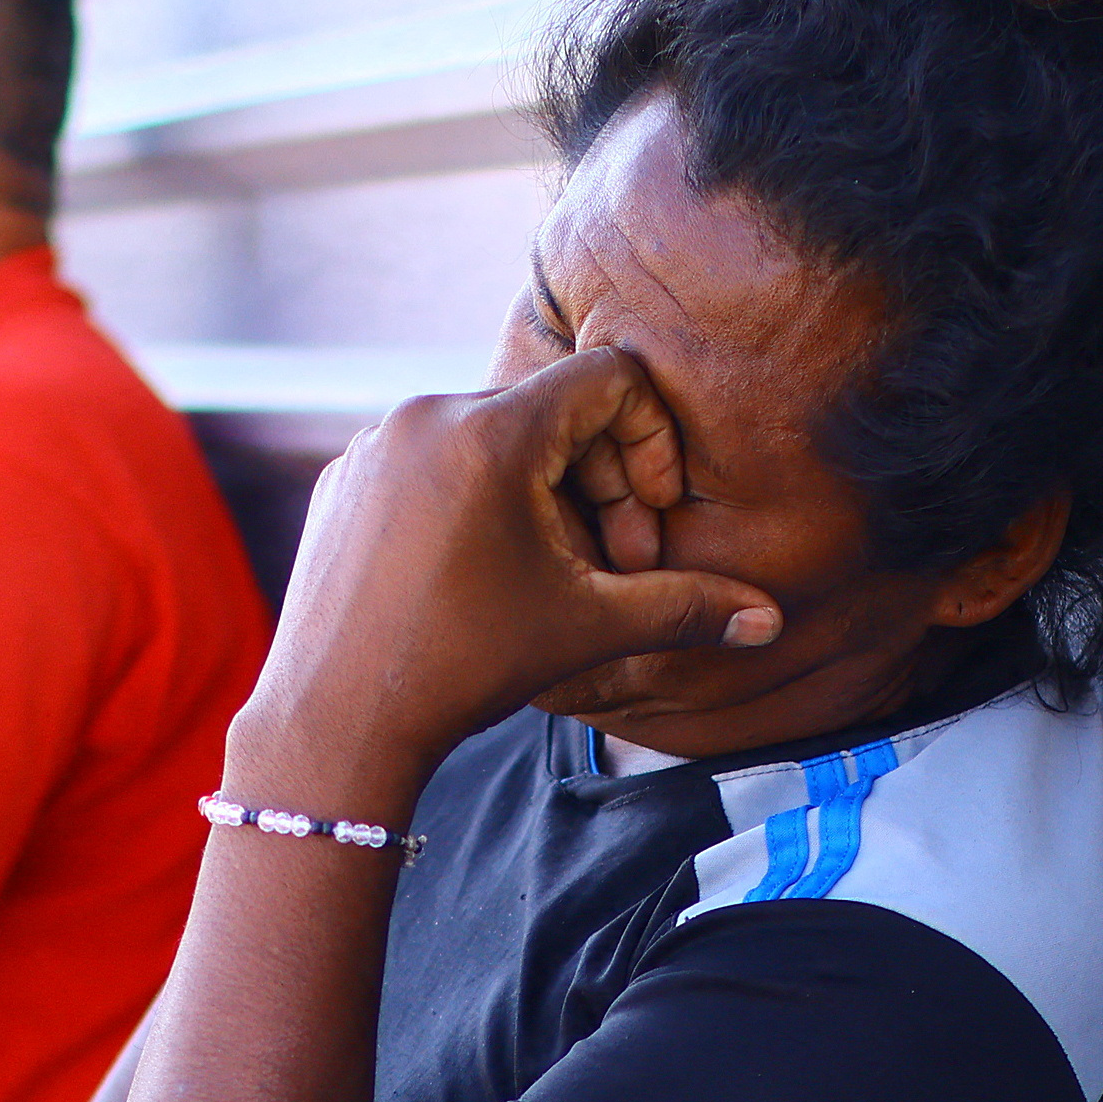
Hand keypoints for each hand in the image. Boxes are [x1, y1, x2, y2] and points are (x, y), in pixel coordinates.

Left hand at [232, 349, 778, 814]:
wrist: (334, 721)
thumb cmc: (461, 668)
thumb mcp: (587, 627)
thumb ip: (684, 607)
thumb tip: (768, 621)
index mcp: (493, 432)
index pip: (608, 379)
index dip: (649, 443)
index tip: (644, 520)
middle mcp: (427, 416)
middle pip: (550, 410)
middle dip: (598, 481)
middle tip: (607, 563)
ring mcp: (375, 445)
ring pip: (488, 438)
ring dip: (537, 494)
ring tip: (539, 576)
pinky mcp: (343, 479)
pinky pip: (429, 463)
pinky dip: (470, 503)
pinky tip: (472, 579)